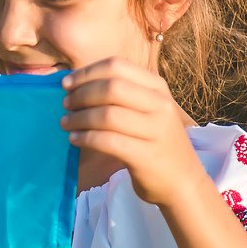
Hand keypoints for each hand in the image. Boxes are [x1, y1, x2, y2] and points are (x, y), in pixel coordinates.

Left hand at [61, 57, 207, 208]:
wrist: (182, 181)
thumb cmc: (156, 142)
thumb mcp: (149, 110)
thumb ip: (123, 94)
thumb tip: (77, 83)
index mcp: (158, 87)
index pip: (117, 66)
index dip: (87, 72)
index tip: (67, 83)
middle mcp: (160, 105)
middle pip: (111, 88)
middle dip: (81, 94)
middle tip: (66, 104)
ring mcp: (155, 130)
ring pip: (106, 115)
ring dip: (78, 118)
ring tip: (65, 123)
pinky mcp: (145, 156)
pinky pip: (107, 141)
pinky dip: (85, 138)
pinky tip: (74, 139)